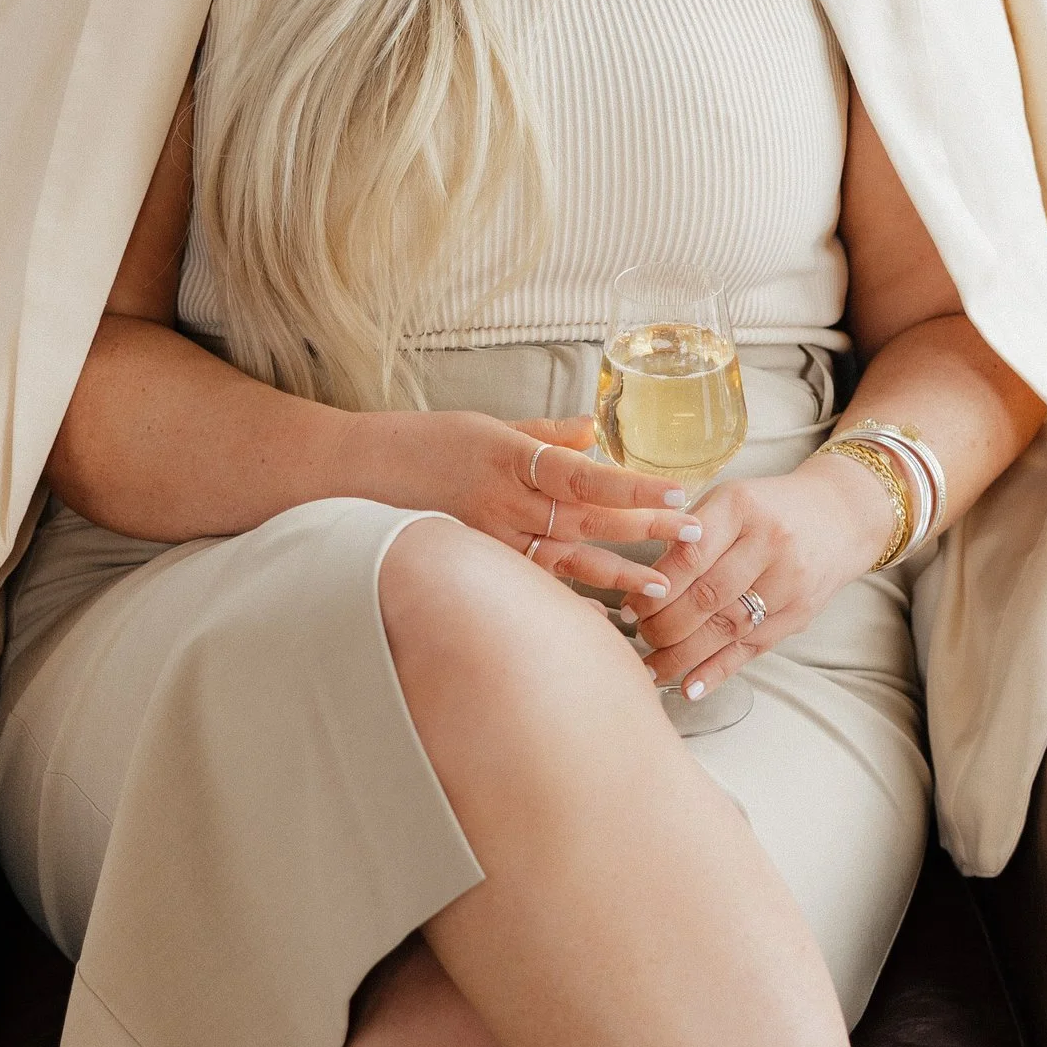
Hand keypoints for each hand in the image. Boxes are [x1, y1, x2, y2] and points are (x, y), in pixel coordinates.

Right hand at [365, 409, 707, 600]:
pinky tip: (600, 621)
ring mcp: (490, 540)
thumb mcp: (486, 425)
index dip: (632, 486)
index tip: (677, 491)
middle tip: (695, 536)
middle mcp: (505, 502)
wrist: (351, 477)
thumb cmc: (420, 445)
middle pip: (588, 520)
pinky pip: (530, 589)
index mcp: (513, 459)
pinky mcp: (476, 566)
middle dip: (645, 529)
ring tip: (662, 589)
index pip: (586, 475)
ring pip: (565, 562)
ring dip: (617, 576)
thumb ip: (543, 432)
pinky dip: (566, 605)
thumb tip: (594, 431)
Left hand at [630, 453, 886, 700]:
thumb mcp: (728, 500)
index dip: (655, 588)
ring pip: (727, 628)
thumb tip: (639, 583)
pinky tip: (689, 688)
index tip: (628, 608)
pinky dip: (717, 671)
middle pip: (708, 596)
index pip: (691, 555)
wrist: (840, 515)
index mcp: (741, 506)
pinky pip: (752, 649)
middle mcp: (769, 543)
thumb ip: (687, 534)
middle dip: (664, 624)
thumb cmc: (767, 508)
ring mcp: (789, 582)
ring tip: (651, 667)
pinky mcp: (798, 614)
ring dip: (683, 654)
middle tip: (638, 636)